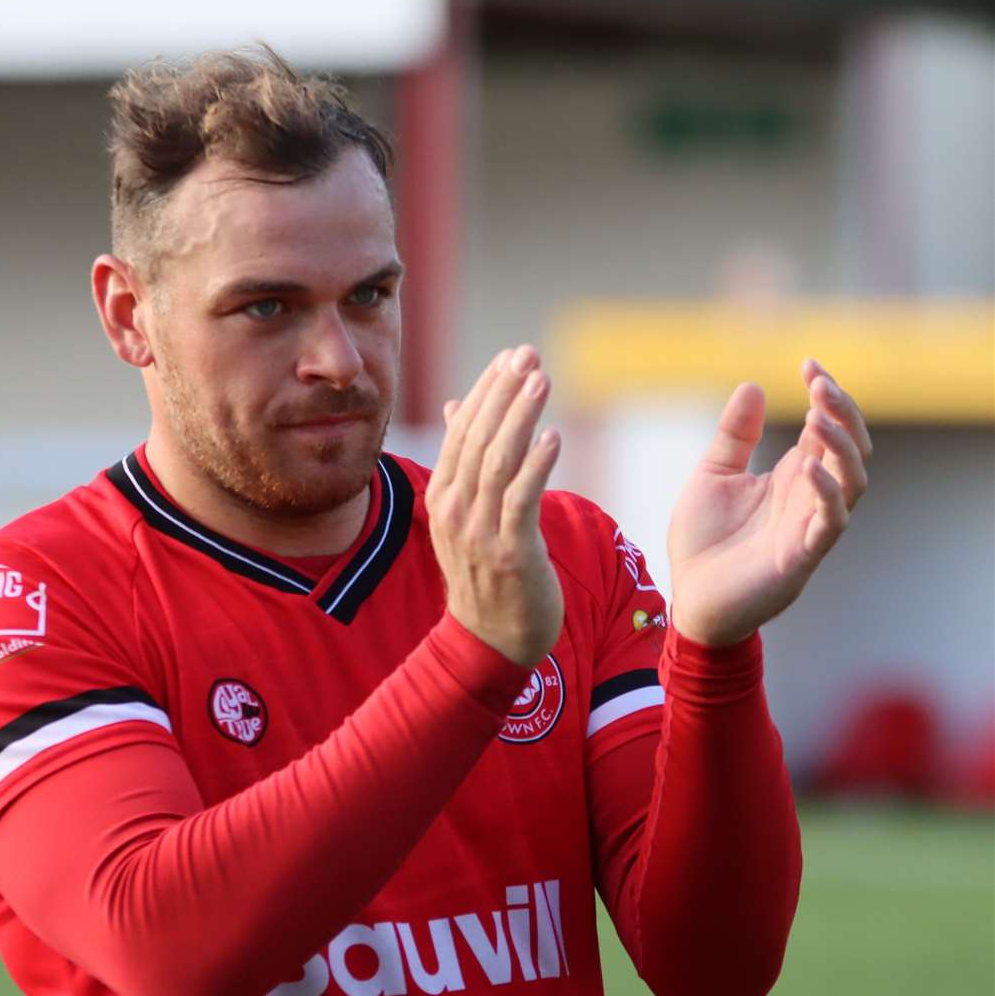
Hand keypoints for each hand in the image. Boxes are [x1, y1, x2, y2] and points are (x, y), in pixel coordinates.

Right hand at [426, 344, 563, 665]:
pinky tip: (552, 436)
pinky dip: (535, 466)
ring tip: (542, 380)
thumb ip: (463, 461)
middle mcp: (455, 510)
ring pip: (497, 462)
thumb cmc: (485, 573)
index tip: (510, 356)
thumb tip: (458, 404)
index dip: (486, 390)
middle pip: (478, 438)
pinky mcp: (510, 552)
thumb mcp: (465, 515)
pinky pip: (520, 500)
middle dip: (504, 392)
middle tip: (528, 355)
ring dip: (520, 417)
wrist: (490, 640)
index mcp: (443, 496)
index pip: (462, 431)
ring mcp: (479, 532)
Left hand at [668, 359, 871, 646]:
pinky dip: (826, 492)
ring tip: (818, 416)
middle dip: (843, 413)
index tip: (809, 364)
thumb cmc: (703, 541)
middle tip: (820, 383)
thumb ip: (735, 435)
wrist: (690, 598)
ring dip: (841, 446)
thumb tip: (753, 385)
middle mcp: (808, 497)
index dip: (826, 396)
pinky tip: (808, 465)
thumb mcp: (713, 475)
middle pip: (851, 449)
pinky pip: (830, 522)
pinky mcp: (801, 556)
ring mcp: (809, 526)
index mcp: (792, 476)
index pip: (827, 429)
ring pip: (852, 482)